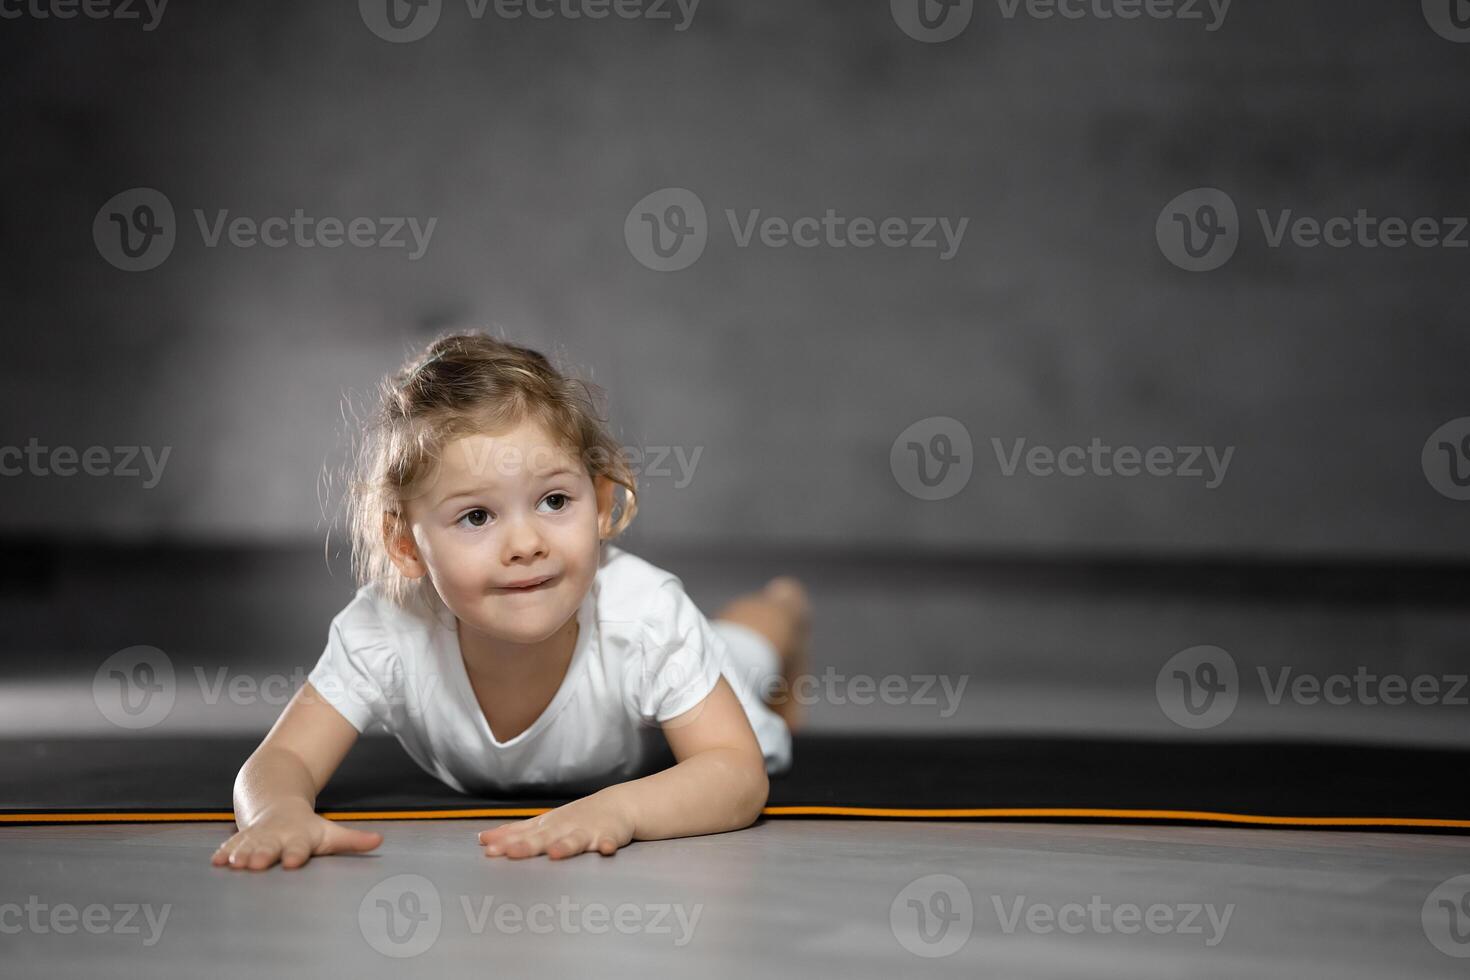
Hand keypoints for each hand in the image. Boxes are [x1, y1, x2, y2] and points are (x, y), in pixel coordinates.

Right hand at [211, 800, 382, 870]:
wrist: (276, 801)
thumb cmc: (306, 827)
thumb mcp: (329, 832)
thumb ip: (352, 841)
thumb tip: (379, 841)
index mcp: (298, 836)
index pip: (299, 846)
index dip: (296, 853)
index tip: (294, 861)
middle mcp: (276, 836)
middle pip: (269, 847)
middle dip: (262, 855)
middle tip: (258, 864)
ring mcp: (256, 837)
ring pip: (247, 847)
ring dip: (241, 856)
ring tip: (235, 865)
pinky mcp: (240, 840)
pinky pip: (230, 847)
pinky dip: (223, 855)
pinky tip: (215, 863)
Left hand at [478, 789, 635, 859]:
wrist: (617, 805)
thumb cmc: (575, 818)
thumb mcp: (544, 823)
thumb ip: (514, 833)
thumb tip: (482, 840)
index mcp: (547, 826)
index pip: (523, 834)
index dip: (506, 842)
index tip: (488, 850)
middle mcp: (564, 828)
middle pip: (544, 838)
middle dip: (528, 846)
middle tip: (510, 853)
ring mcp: (587, 831)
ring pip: (575, 840)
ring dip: (565, 846)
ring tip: (555, 854)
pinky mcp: (609, 835)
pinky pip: (608, 842)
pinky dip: (607, 845)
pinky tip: (605, 850)